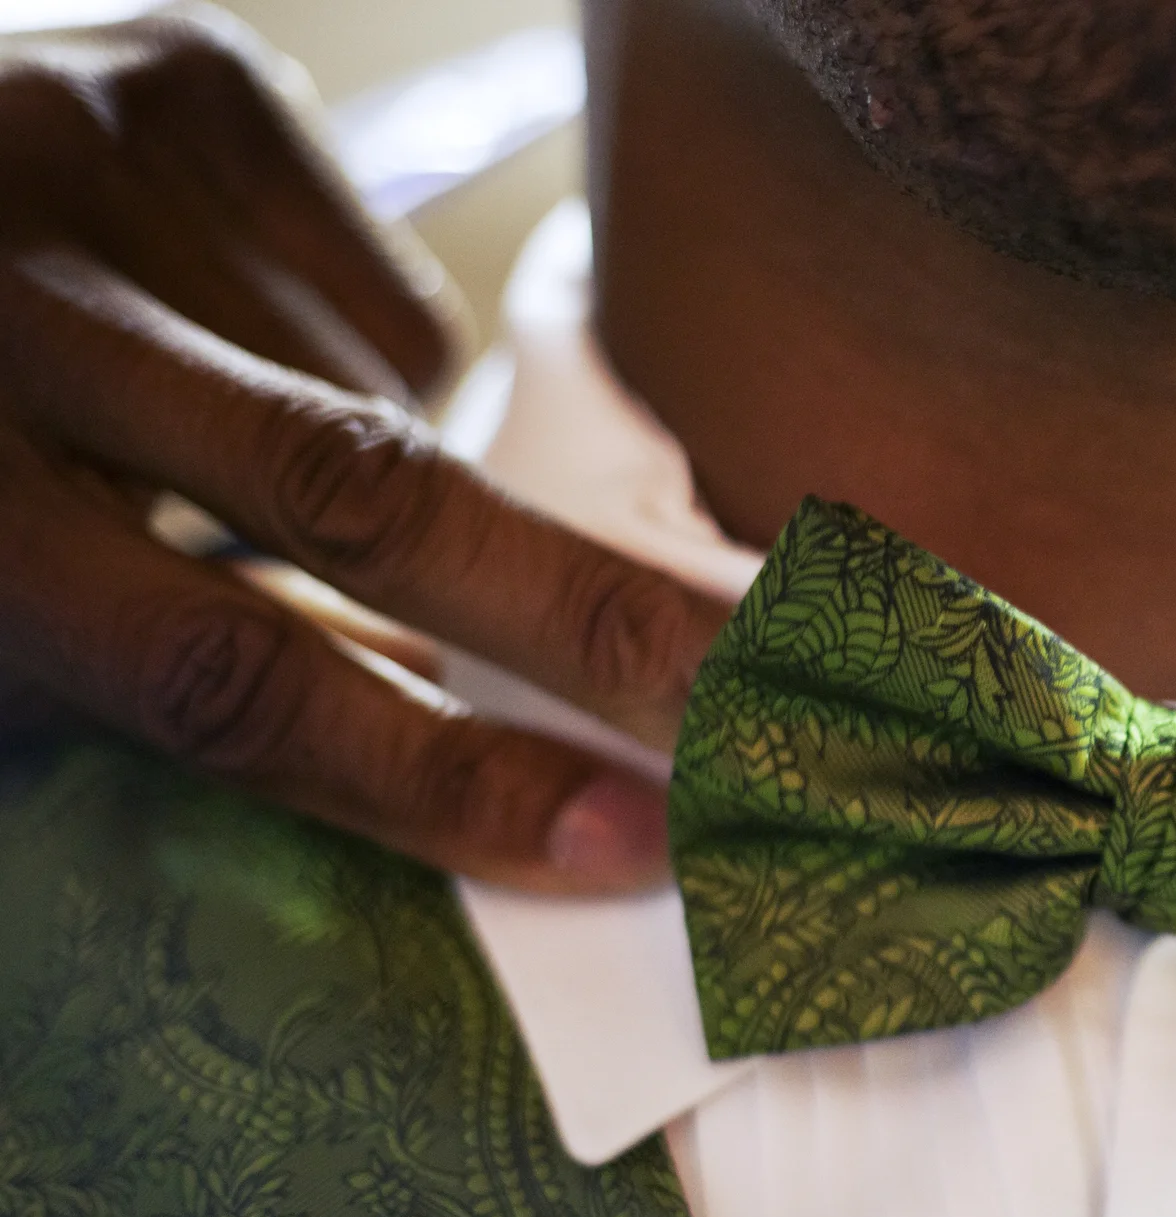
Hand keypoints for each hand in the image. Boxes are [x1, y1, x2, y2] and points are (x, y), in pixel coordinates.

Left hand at [0, 8, 728, 890]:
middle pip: (367, 494)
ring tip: (230, 458)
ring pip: (395, 393)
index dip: (442, 774)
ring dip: (396, 471)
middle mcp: (10, 308)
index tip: (630, 842)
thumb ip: (214, 692)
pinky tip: (241, 344)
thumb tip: (517, 780)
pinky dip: (372, 357)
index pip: (230, 677)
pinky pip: (393, 291)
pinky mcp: (185, 75)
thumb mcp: (8, 633)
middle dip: (592, 615)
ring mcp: (98, 157)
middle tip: (762, 698)